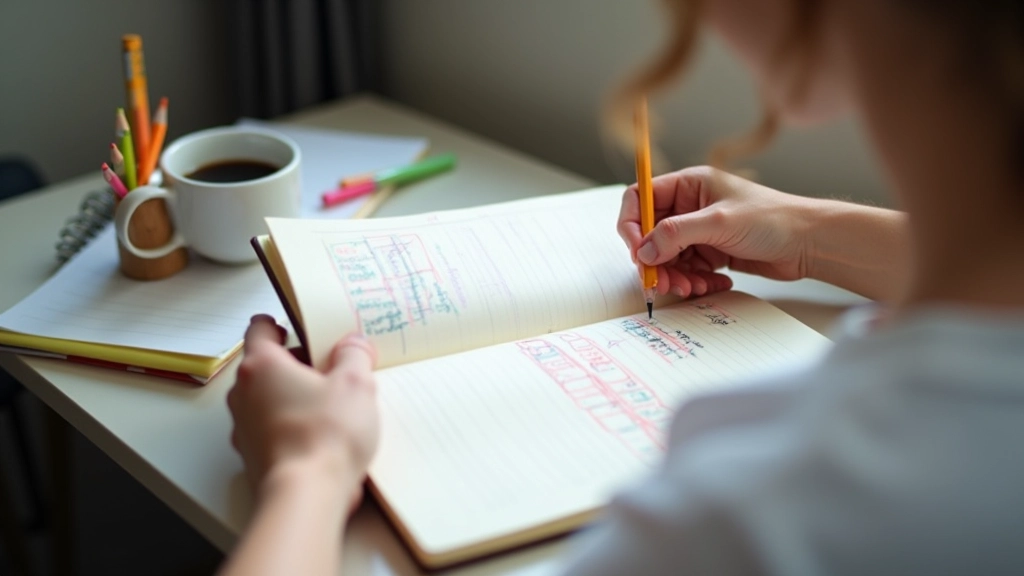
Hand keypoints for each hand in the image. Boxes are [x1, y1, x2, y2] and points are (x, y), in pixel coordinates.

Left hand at [227, 315, 379, 511]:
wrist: (307, 495)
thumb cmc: (324, 436)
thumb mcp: (355, 384)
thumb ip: (355, 356)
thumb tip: (354, 345)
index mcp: (262, 366)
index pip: (260, 329)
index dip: (280, 324)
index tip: (298, 327)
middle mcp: (244, 394)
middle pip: (265, 365)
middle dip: (296, 364)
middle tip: (329, 367)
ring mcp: (244, 427)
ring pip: (267, 399)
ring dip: (292, 396)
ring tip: (330, 404)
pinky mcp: (253, 455)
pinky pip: (271, 429)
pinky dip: (291, 426)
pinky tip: (321, 434)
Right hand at [618, 166, 812, 296]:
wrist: (810, 243)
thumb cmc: (773, 219)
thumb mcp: (719, 222)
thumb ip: (675, 233)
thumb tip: (643, 251)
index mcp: (688, 185)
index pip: (640, 199)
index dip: (632, 226)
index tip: (636, 252)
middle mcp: (690, 206)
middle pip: (650, 235)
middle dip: (654, 261)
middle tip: (661, 283)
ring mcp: (700, 231)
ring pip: (667, 258)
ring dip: (674, 277)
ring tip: (690, 288)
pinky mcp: (711, 252)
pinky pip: (688, 270)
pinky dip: (694, 282)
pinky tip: (712, 285)